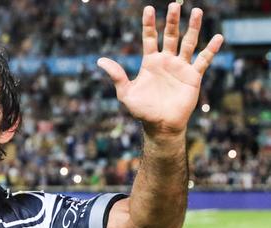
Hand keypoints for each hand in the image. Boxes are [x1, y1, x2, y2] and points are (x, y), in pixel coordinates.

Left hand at [97, 3, 223, 137]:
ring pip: (188, 43)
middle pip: (170, 36)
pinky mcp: (193, 77)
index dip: (149, 24)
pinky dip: (211, 49)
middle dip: (172, 21)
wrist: (160, 126)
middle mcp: (166, 61)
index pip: (150, 38)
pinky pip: (203, 60)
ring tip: (197, 11)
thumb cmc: (142, 110)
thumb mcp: (125, 93)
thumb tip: (99, 61)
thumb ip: (116, 75)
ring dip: (193, 27)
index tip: (148, 9)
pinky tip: (218, 37)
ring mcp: (181, 67)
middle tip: (174, 5)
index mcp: (150, 62)